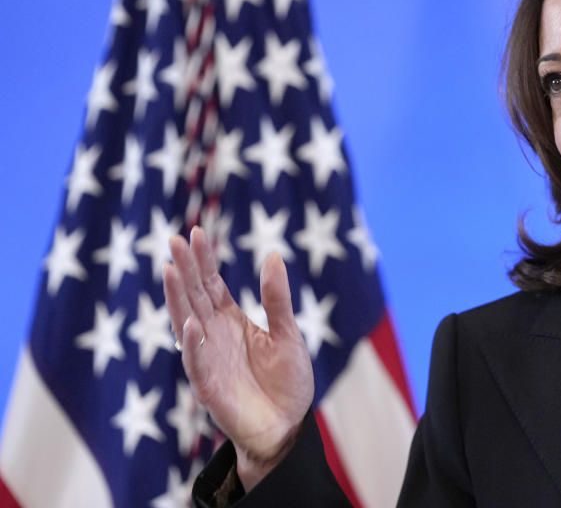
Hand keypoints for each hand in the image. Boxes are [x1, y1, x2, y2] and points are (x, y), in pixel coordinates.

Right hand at [163, 227, 313, 490]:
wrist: (287, 429)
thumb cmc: (286, 382)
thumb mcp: (287, 333)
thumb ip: (276, 298)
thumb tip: (273, 254)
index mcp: (231, 322)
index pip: (211, 285)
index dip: (203, 261)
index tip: (196, 233)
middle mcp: (214, 336)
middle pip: (195, 297)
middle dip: (185, 270)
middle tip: (175, 241)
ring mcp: (208, 361)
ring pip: (187, 323)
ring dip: (178, 298)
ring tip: (171, 271)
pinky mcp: (210, 388)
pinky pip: (197, 364)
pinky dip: (194, 345)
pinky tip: (191, 324)